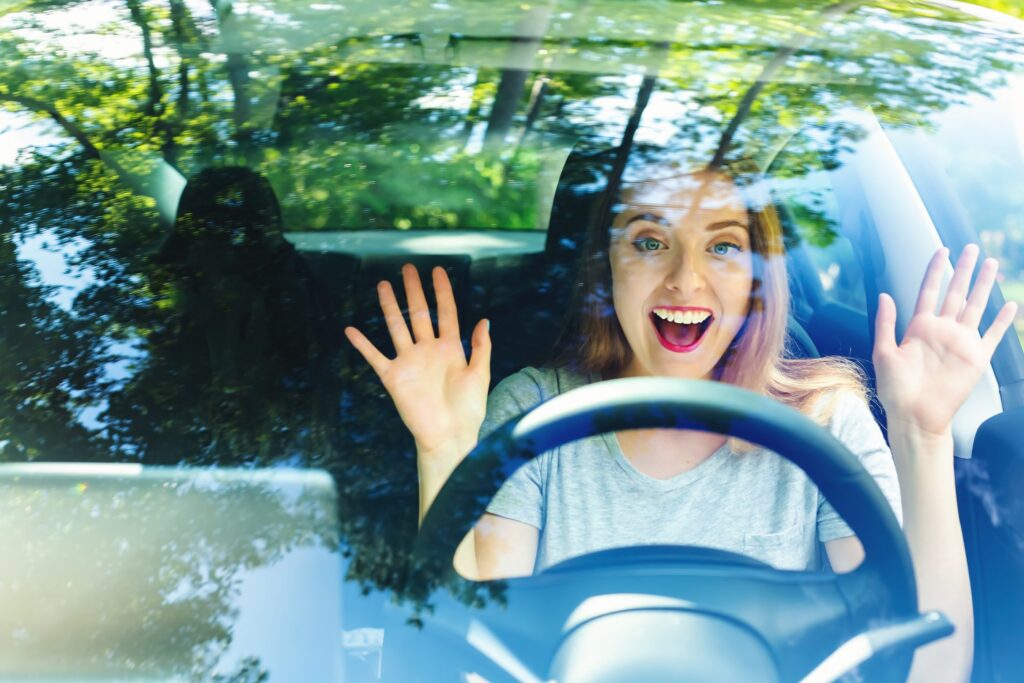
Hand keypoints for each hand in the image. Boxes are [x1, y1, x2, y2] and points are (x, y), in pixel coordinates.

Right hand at [344, 264, 490, 456]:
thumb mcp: (480, 375)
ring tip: (382, 285)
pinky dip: (362, 344)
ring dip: (390, 306)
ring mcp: (409, 362)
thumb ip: (480, 347)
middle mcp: (428, 351)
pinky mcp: (394, 377)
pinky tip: (350, 329)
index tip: (438, 270)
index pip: (446, 312)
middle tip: (408, 268)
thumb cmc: (468, 410)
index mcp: (450, 349)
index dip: (442, 291)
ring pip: (397, 327)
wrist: (449, 436)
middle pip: (419, 313)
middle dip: (414, 291)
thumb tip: (483, 320)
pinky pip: (375, 357)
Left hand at [873, 244, 1017, 437]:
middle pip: (955, 292)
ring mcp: (960, 342)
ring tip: (991, 264)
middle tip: (972, 248)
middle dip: (963, 270)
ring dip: (983, 286)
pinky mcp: (976, 357)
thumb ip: (886, 323)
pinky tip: (1010, 306)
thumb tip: (885, 294)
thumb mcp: (884, 352)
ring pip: (975, 306)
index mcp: (918, 327)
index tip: (941, 251)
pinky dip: (1002, 321)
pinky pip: (992, 335)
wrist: (915, 416)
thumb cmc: (895, 389)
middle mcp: (942, 330)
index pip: (929, 291)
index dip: (936, 271)